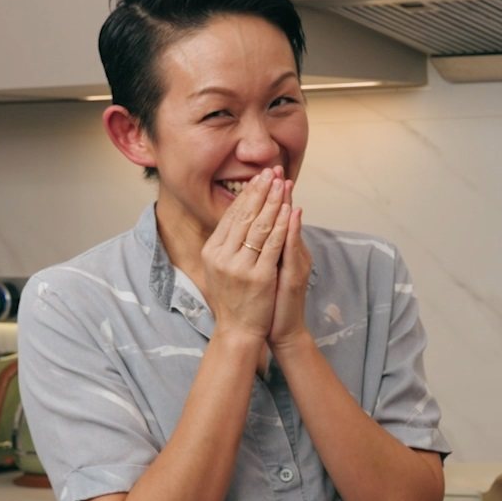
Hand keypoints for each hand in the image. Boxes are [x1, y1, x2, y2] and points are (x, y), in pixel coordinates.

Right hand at [201, 168, 290, 342]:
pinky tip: (290, 210)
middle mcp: (221, 256)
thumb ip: (226, 243)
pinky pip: (273, 244)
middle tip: (272, 170)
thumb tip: (238, 214)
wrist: (239, 330)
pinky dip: (282, 225)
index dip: (246, 194)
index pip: (231, 215)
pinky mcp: (258, 277)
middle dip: (261, 191)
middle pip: (244, 215)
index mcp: (211, 251)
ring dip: (273, 201)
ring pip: (259, 226)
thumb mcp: (221, 268)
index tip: (259, 177)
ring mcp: (239, 267)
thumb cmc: (233, 298)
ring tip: (283, 183)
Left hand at [268, 180, 313, 354]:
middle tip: (275, 168)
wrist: (280, 330)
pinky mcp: (296, 275)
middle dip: (278, 193)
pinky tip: (292, 214)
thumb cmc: (270, 301)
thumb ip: (265, 248)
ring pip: (290, 229)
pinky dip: (292, 231)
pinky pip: (292, 249)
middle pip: (284, 218)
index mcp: (284, 250)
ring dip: (287, 204)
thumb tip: (254, 229)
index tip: (266, 174)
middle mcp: (293, 252)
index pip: (277, 218)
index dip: (271, 196)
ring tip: (284, 182)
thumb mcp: (266, 270)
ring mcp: (296, 263)